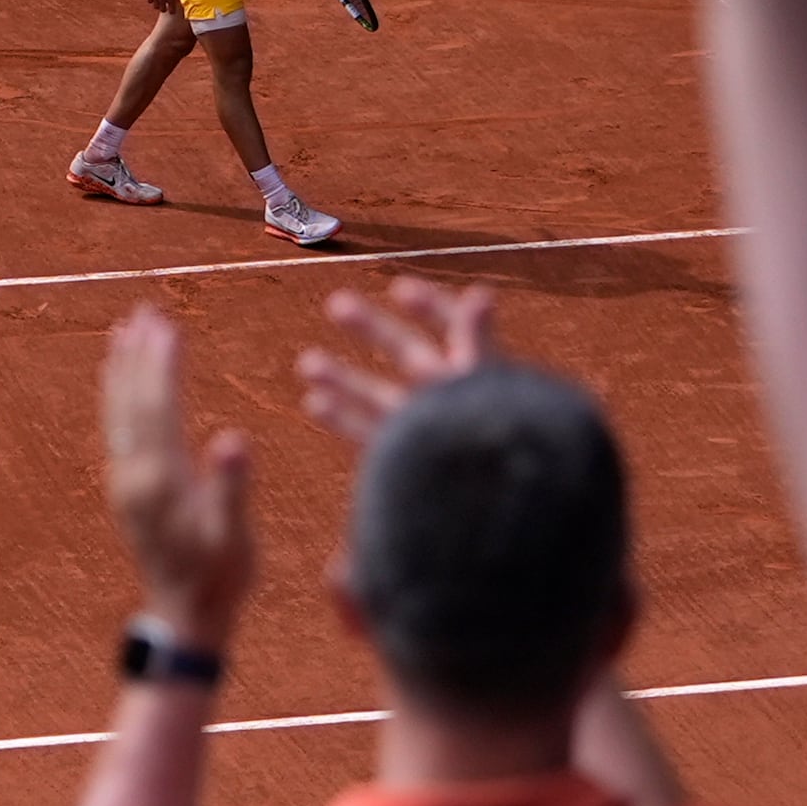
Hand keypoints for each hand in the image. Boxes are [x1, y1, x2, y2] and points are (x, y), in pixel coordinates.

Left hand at [100, 303, 256, 639]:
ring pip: (118, 413)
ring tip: (124, 329)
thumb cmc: (219, 578)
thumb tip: (232, 439)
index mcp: (161, 480)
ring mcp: (125, 482)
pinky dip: (117, 397)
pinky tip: (120, 381)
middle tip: (143, 309)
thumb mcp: (234, 536)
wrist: (185, 619)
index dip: (163, 362)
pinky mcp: (127, 490)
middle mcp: (133, 475)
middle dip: (138, 354)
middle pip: (132, 401)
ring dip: (122, 369)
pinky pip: (117, 430)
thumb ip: (231, 487)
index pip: (159, 406)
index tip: (166, 321)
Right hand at [296, 274, 494, 452]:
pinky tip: (314, 403)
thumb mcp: (485, 387)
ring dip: (342, 377)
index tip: (398, 289)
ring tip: (307, 362)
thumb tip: (481, 293)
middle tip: (335, 304)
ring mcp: (427, 432)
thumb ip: (477, 342)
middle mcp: (451, 402)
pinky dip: (342, 418)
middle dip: (371, 329)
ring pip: (379, 396)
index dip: (429, 305)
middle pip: (408, 354)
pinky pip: (369, 436)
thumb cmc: (499, 445)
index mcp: (477, 378)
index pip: (454, 329)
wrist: (494, 516)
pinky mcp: (407, 462)